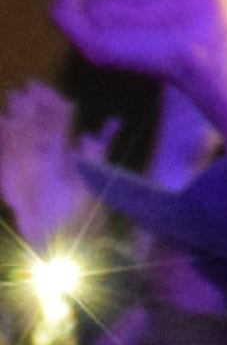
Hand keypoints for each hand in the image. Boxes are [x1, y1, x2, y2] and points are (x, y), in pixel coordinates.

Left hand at [0, 82, 97, 250]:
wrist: (57, 256)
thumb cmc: (85, 221)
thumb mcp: (99, 186)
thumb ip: (97, 156)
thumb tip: (96, 131)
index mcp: (57, 163)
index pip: (53, 126)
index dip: (50, 105)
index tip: (46, 87)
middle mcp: (34, 167)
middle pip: (29, 131)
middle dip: (28, 109)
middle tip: (25, 88)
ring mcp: (18, 180)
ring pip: (12, 145)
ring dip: (11, 124)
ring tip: (10, 106)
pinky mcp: (11, 192)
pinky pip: (2, 164)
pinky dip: (0, 148)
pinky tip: (0, 134)